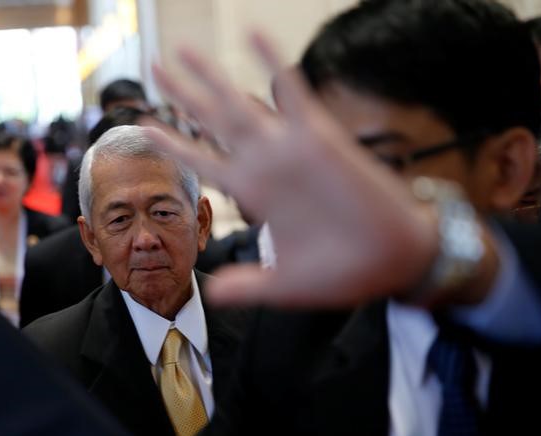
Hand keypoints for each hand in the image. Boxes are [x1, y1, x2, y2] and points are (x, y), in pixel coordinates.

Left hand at [147, 33, 439, 307]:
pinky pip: (292, 93)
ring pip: (241, 103)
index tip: (145, 126)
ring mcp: (290, 149)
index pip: (204, 161)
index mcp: (254, 194)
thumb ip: (247, 285)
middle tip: (155, 66)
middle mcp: (266, 165)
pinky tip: (252, 35)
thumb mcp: (285, 284)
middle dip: (182, 94)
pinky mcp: (321, 138)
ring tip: (182, 48)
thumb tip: (211, 294)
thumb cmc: (343, 273)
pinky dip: (273, 64)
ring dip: (212, 76)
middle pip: (213, 122)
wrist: (395, 259)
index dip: (174, 144)